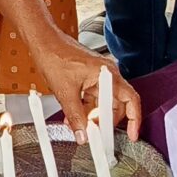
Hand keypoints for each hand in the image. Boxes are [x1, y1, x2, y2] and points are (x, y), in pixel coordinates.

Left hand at [25, 30, 141, 141]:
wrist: (42, 41)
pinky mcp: (88, 78)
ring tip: (81, 126)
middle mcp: (106, 74)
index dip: (134, 119)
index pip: (130, 100)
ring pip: (102, 103)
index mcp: (107, 74)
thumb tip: (83, 134)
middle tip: (97, 135)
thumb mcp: (65, 92)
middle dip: (105, 122)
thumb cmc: (54, 55)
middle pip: (116, 105)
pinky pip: (92, 98)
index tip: (132, 134)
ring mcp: (97, 75)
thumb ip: (75, 117)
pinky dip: (85, 109)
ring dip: (92, 117)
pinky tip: (75, 117)